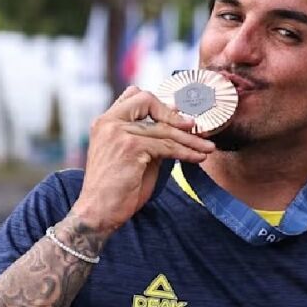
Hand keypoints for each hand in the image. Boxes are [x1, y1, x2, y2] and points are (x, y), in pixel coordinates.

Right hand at [71, 86, 215, 234]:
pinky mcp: (130, 147)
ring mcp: (118, 133)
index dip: (159, 104)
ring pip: (164, 129)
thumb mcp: (133, 155)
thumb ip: (149, 137)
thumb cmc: (117, 188)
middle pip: (147, 101)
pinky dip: (187, 152)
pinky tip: (198, 157)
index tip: (178, 117)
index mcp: (106, 121)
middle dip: (174, 115)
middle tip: (194, 127)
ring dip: (191, 139)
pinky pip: (167, 146)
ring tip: (207, 147)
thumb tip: (176, 123)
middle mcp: (109, 122)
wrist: (98, 212)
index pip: (133, 95)